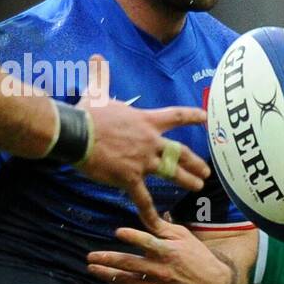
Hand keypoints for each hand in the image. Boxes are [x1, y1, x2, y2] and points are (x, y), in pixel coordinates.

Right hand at [75, 55, 209, 231]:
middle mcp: (150, 141)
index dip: (194, 116)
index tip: (207, 118)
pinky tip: (159, 226)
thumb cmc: (86, 112)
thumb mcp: (97, 91)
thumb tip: (95, 57)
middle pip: (181, 152)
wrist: (76, 133)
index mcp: (147, 121)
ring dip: (187, 180)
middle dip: (195, 162)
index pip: (177, 116)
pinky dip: (151, 214)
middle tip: (206, 171)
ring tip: (197, 187)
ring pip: (172, 173)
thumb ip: (100, 75)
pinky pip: (144, 200)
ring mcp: (142, 161)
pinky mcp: (130, 178)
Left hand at [87, 218, 237, 283]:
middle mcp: (162, 270)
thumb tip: (144, 208)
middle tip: (90, 257)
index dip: (133, 236)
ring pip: (127, 283)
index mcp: (169, 251)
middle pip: (130, 265)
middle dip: (107, 260)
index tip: (118, 232)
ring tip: (92, 269)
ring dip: (107, 276)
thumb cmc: (196, 254)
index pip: (148, 242)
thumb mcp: (182, 235)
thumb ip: (160, 225)